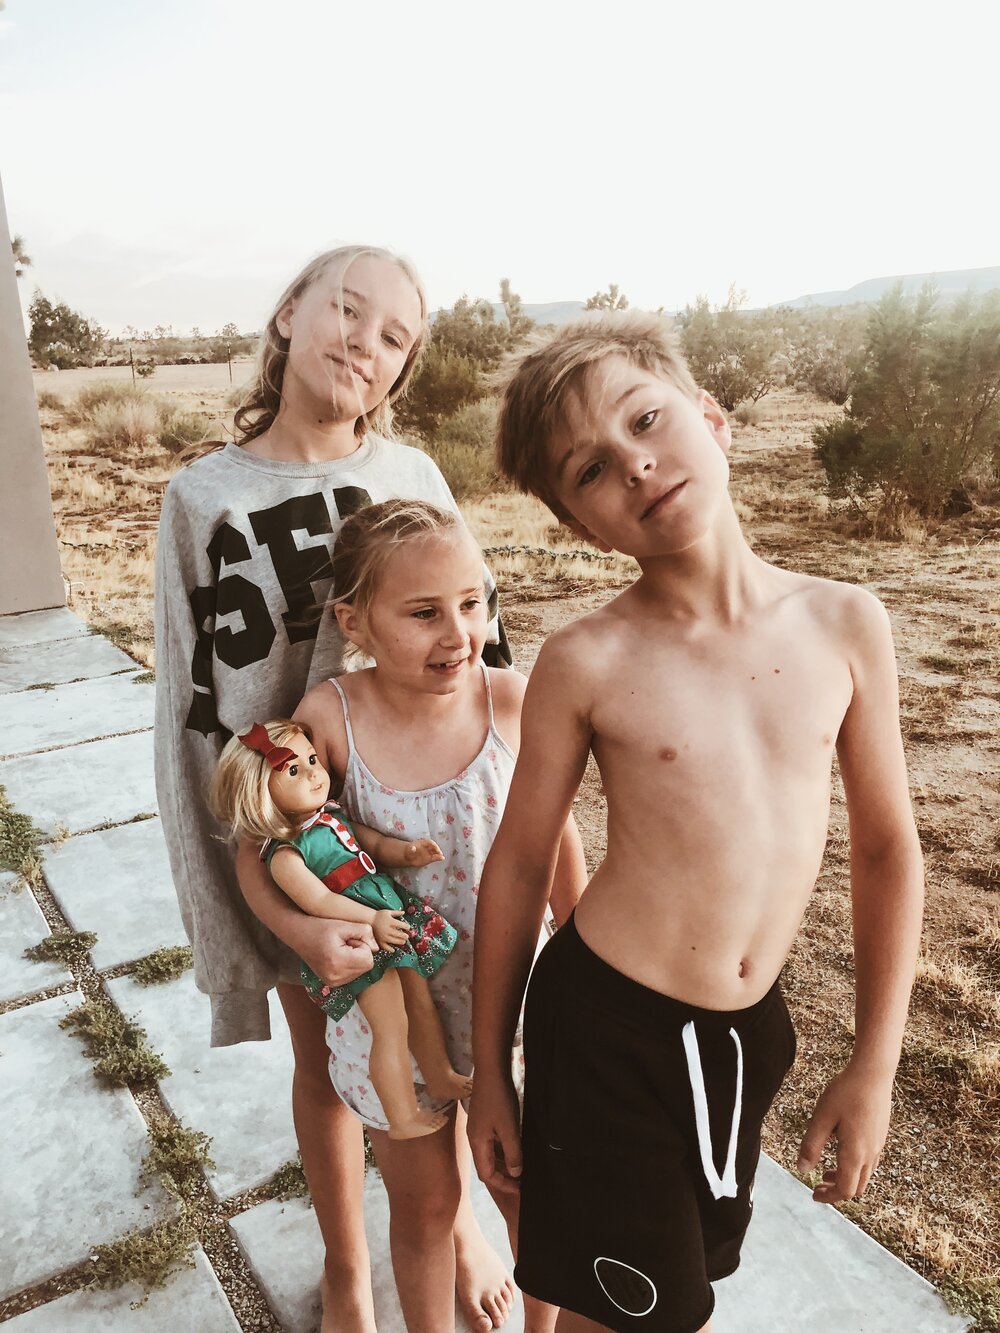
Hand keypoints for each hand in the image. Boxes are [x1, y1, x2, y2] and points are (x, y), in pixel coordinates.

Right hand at [299, 920, 376, 987]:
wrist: (299, 935)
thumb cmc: (320, 926)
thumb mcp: (344, 925)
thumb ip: (365, 932)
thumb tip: (376, 948)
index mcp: (338, 962)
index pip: (368, 960)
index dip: (363, 946)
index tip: (350, 938)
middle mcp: (335, 977)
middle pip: (366, 967)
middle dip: (361, 953)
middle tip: (345, 942)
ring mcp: (332, 982)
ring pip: (360, 971)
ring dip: (356, 958)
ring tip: (340, 948)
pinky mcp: (331, 983)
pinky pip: (352, 975)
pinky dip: (350, 964)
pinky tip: (337, 955)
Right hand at [373, 909, 409, 950]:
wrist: (368, 920)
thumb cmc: (379, 915)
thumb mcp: (388, 912)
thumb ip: (396, 912)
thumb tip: (404, 912)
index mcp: (391, 922)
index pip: (402, 925)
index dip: (406, 927)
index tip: (408, 928)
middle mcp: (388, 929)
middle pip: (399, 934)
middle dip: (405, 936)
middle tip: (407, 936)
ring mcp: (383, 936)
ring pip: (394, 941)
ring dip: (400, 942)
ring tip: (403, 941)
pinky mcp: (379, 941)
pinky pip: (385, 947)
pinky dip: (390, 949)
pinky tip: (393, 950)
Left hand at [404, 838, 444, 866]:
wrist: (408, 857)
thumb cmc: (409, 852)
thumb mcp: (409, 850)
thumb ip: (411, 849)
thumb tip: (413, 848)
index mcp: (423, 843)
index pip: (430, 842)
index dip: (433, 844)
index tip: (435, 848)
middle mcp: (427, 847)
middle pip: (434, 847)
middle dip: (437, 849)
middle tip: (440, 853)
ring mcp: (429, 852)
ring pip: (436, 852)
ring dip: (439, 854)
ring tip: (441, 856)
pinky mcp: (429, 858)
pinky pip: (435, 857)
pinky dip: (438, 857)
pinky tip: (442, 858)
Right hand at [468, 1072, 522, 1195]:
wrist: (491, 1070)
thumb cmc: (499, 1099)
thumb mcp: (509, 1128)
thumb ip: (513, 1153)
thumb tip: (516, 1173)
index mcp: (478, 1143)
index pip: (487, 1175)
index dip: (503, 1185)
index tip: (520, 1188)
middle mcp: (475, 1138)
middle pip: (487, 1166)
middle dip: (504, 1176)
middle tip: (522, 1180)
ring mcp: (479, 1128)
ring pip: (490, 1154)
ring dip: (504, 1163)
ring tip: (521, 1167)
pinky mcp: (485, 1119)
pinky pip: (493, 1142)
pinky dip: (503, 1150)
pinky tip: (516, 1148)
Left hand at [797, 1060, 892, 1203]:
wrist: (874, 1073)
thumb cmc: (846, 1092)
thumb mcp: (822, 1117)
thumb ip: (812, 1145)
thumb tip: (802, 1169)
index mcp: (855, 1153)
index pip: (845, 1190)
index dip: (829, 1197)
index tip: (813, 1193)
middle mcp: (871, 1154)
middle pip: (856, 1187)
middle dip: (837, 1190)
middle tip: (818, 1184)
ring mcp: (879, 1145)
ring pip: (864, 1175)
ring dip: (846, 1178)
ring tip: (826, 1169)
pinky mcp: (881, 1135)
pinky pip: (870, 1162)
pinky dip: (855, 1167)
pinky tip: (842, 1150)